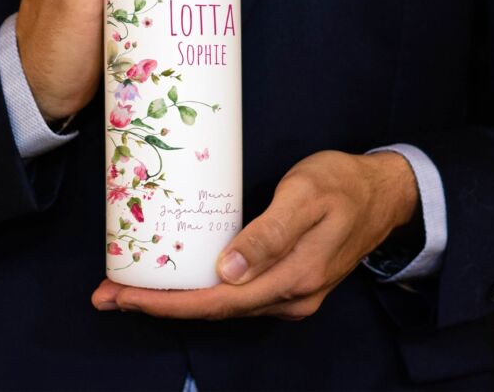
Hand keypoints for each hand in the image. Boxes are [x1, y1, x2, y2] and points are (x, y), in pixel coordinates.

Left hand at [92, 150, 418, 318]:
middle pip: (214, 310)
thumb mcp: (306, 196)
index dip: (167, 303)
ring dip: (177, 299)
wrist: (384, 194)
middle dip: (158, 304)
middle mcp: (288, 298)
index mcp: (292, 278)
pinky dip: (201, 291)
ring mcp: (291, 294)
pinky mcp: (289, 282)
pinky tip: (180, 279)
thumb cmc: (342, 184)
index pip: (217, 302)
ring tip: (132, 287)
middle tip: (109, 294)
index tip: (124, 298)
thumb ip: (270, 235)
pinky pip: (237, 295)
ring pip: (224, 306)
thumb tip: (226, 273)